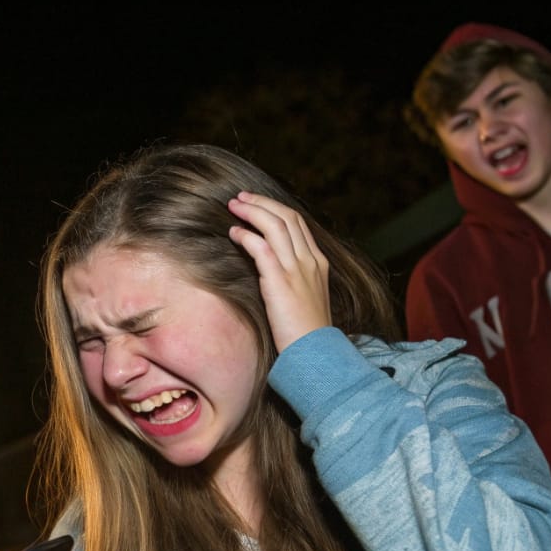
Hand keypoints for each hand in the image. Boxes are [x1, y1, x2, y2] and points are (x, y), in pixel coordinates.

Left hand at [225, 192, 331, 351]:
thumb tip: (269, 269)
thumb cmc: (307, 334)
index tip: (256, 203)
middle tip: (240, 197)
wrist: (317, 354)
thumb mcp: (305, 299)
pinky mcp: (281, 282)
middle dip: (261, 202)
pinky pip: (262, 248)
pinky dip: (246, 236)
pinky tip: (233, 233)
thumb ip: (293, 279)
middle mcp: (310, 261)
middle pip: (287, 216)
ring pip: (275, 225)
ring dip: (252, 211)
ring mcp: (297, 270)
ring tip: (233, 206)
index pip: (298, 222)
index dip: (275, 208)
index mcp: (318, 263)